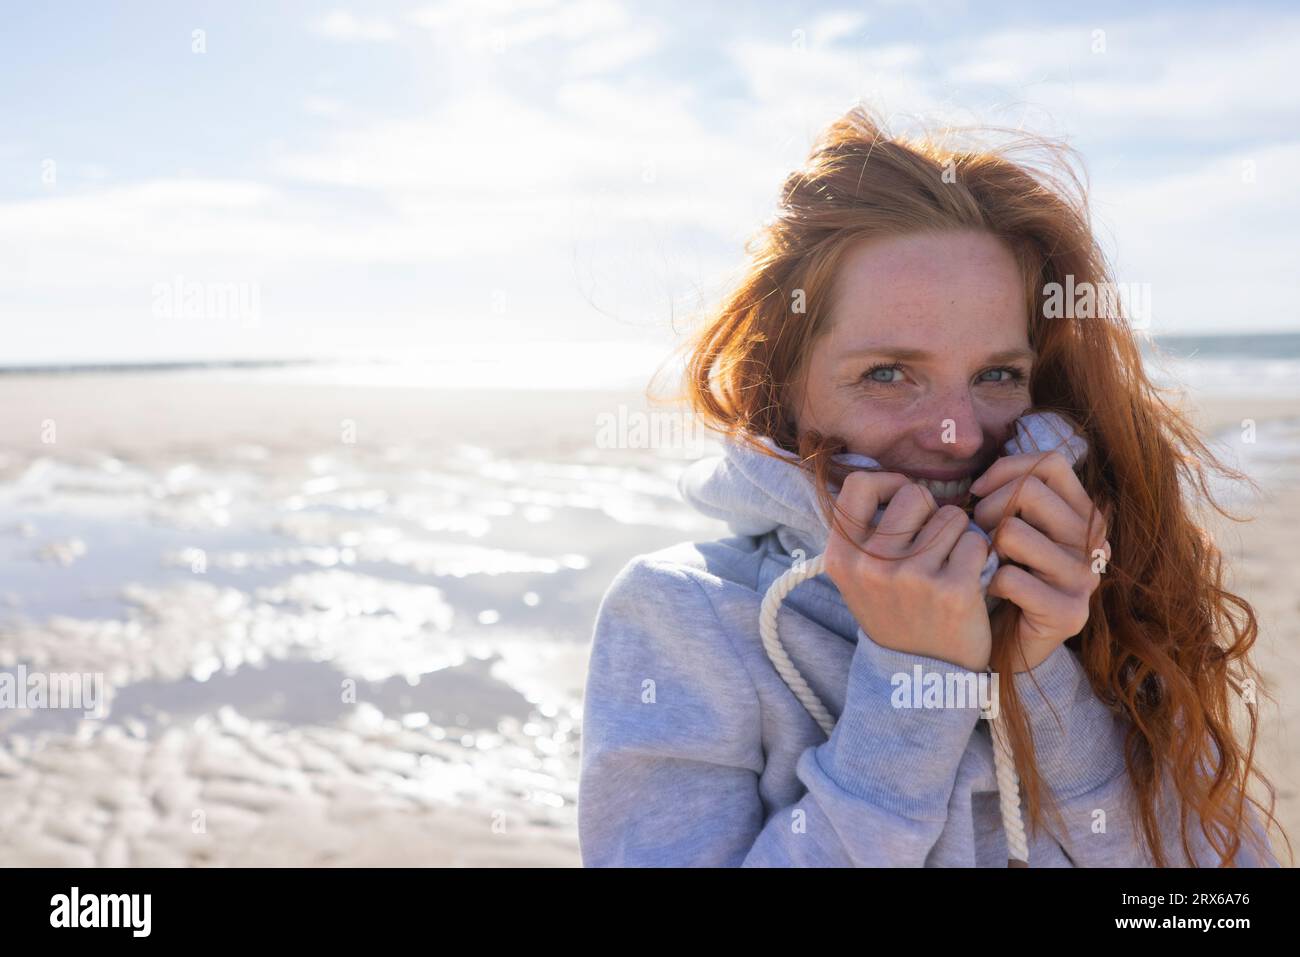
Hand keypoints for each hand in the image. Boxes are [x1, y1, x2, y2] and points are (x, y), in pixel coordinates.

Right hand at [824, 472, 994, 672]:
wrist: (921, 681)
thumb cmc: (895, 615)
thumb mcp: (860, 577)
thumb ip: (865, 532)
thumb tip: (889, 477)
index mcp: (842, 556)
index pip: (862, 484)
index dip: (889, 484)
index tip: (904, 503)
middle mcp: (871, 564)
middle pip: (914, 494)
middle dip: (931, 512)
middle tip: (933, 544)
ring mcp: (912, 577)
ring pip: (952, 516)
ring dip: (959, 536)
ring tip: (949, 566)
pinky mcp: (953, 590)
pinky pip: (977, 541)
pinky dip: (980, 556)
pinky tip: (970, 580)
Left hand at [968, 452, 1109, 673]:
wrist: (1006, 643)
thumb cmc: (1002, 575)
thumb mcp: (1010, 527)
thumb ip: (1009, 496)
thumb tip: (981, 481)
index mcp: (1084, 515)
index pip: (1050, 464)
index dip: (1005, 471)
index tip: (979, 492)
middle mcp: (1093, 543)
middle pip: (1029, 491)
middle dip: (988, 509)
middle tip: (981, 537)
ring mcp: (1085, 580)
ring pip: (1013, 532)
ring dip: (987, 549)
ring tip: (989, 566)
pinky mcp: (1069, 614)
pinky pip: (1010, 578)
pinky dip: (989, 584)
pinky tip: (993, 595)